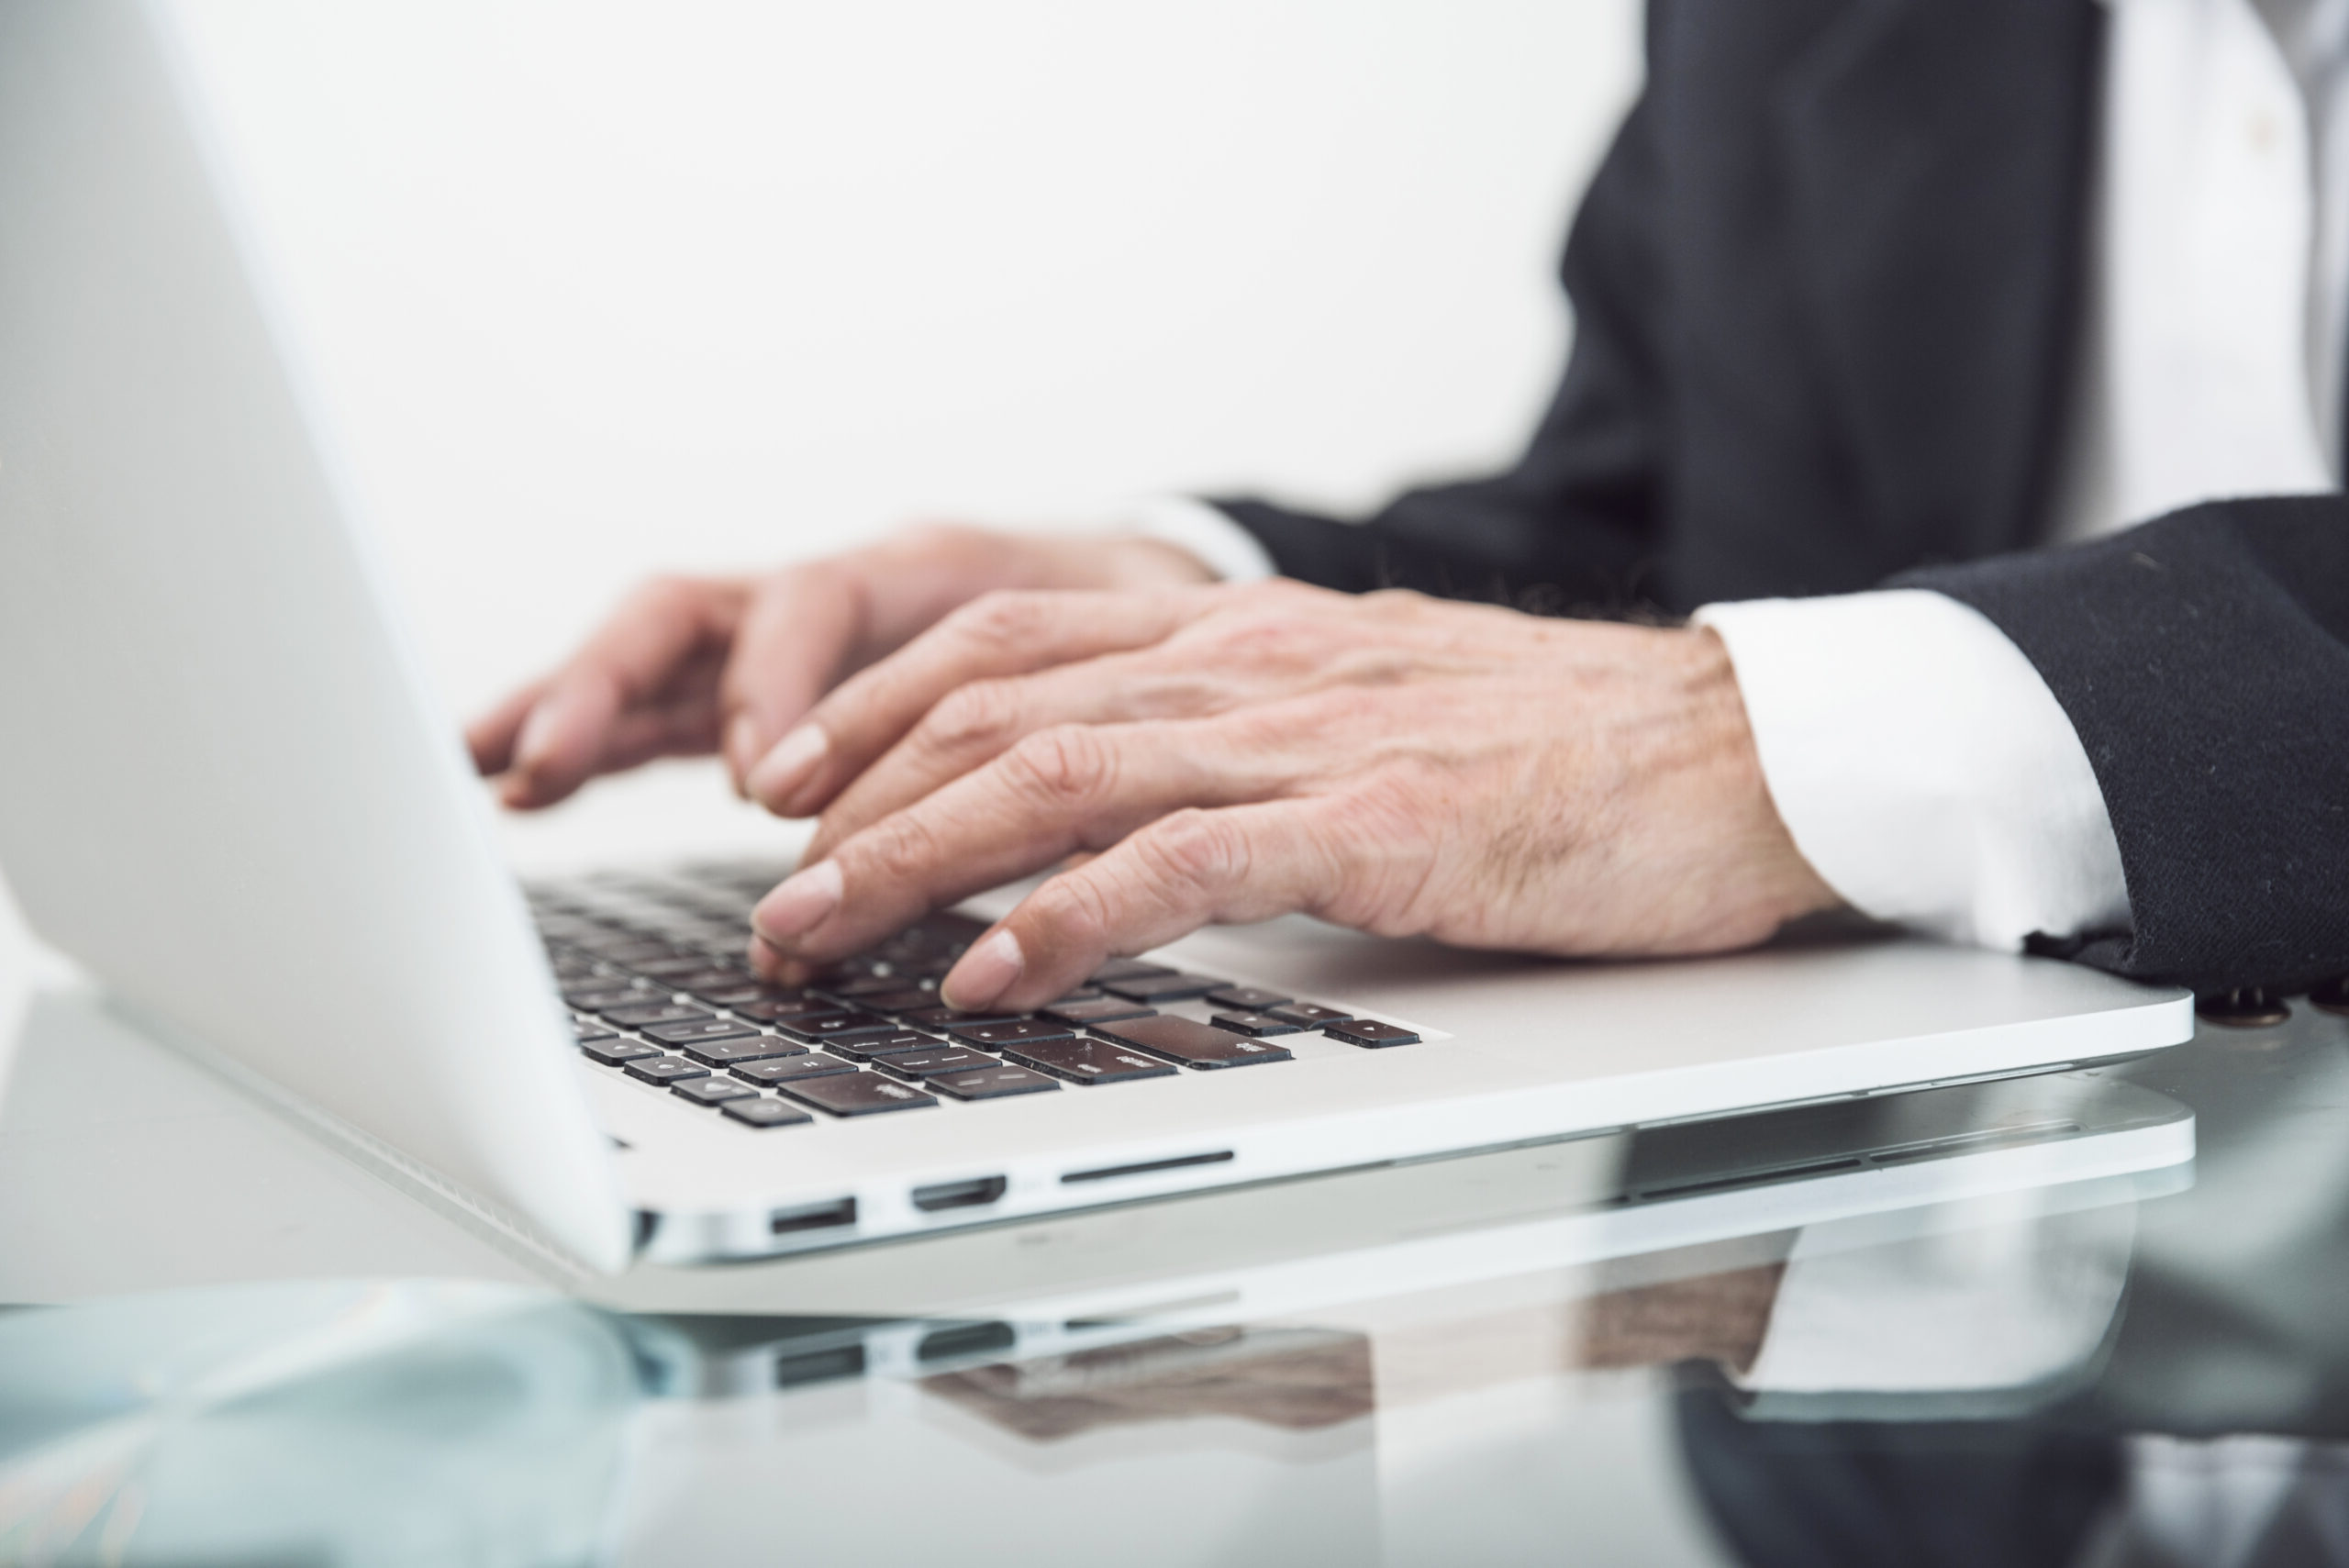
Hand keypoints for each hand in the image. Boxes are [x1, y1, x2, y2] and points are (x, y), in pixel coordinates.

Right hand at [465, 524, 1213, 807]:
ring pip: (655, 649)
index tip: (758, 782)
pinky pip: (659, 695)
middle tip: (545, 759)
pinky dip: (590, 730)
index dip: (775, 685)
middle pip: (695, 608)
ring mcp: (784, 635)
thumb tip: (1037, 853)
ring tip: (487, 767)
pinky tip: (518, 778)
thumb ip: (1063, 731)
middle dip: (612, 682)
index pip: (817, 602)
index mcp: (918, 570)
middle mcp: (832, 594)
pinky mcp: (759, 681)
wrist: (1133, 587)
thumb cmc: (1127, 625)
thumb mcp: (1112, 662)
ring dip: (570, 703)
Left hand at [744, 580, 1840, 1007]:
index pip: (1010, 645)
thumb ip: (1245, 743)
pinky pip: (1181, 864)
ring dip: (911, 858)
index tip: (790, 786)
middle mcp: (1251, 666)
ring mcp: (1308, 737)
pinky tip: (992, 976)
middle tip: (766, 895)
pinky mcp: (1373, 822)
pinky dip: (1069, 918)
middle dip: (853, 803)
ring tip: (815, 933)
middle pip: (994, 706)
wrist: (1734, 750)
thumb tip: (1126, 820)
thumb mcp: (1369, 714)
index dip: (878, 710)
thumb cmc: (1561, 751)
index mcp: (1244, 638)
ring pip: (1054, 774)